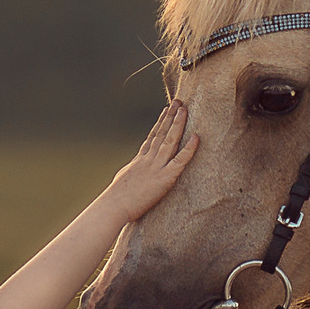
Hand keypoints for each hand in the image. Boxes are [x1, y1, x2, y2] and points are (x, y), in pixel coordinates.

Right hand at [102, 101, 199, 222]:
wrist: (113, 206)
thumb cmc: (115, 200)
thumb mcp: (123, 181)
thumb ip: (132, 173)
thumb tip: (132, 171)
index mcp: (139, 161)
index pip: (152, 137)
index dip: (160, 123)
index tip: (166, 110)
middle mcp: (148, 160)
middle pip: (161, 134)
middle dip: (170, 117)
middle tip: (178, 102)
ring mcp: (156, 167)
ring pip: (170, 141)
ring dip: (178, 124)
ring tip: (184, 109)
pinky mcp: (164, 178)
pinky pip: (180, 161)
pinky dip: (189, 149)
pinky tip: (196, 137)